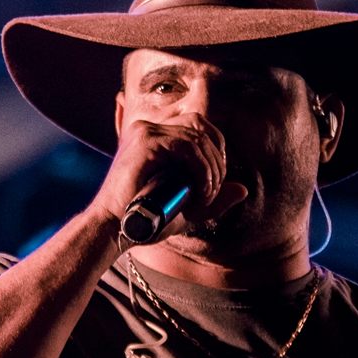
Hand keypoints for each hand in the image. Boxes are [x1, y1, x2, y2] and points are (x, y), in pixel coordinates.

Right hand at [91, 113, 247, 239]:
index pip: (200, 127)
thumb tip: (244, 190)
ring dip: (211, 169)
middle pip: (202, 127)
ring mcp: (146, 132)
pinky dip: (201, 169)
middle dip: (217, 161)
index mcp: (156, 136)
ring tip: (206, 196)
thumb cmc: (146, 221)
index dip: (217, 151)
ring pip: (198, 137)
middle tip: (212, 192)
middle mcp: (150, 128)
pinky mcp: (145, 142)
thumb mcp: (188, 209)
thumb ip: (213, 199)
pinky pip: (187, 146)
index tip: (215, 183)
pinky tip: (200, 190)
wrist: (114, 229)